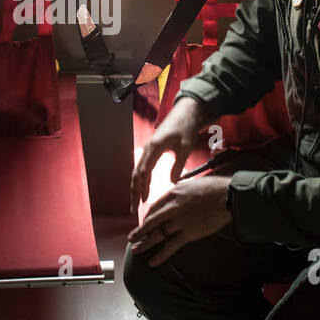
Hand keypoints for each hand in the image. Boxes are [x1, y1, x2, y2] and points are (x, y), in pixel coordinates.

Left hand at [128, 174, 231, 266]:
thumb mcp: (191, 184)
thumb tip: (176, 193)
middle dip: (139, 231)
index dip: (147, 218)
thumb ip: (180, 191)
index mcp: (172, 194)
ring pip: (156, 235)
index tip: (144, 223)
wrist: (227, 196)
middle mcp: (172, 208)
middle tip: (131, 238)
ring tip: (135, 250)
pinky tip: (152, 262)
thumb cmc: (213, 188)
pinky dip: (160, 256)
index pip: (154, 208)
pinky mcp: (188, 233)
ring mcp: (179, 221)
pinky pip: (170, 247)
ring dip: (144, 243)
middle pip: (150, 222)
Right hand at [130, 97, 204, 217]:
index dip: (142, 188)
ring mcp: (148, 148)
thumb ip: (179, 165)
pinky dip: (141, 179)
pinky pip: (143, 166)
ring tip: (135, 202)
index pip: (144, 172)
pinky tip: (142, 188)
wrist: (185, 112)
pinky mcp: (152, 149)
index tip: (142, 202)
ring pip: (138, 170)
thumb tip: (172, 183)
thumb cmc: (186, 127)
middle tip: (133, 208)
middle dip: (134, 191)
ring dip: (136, 186)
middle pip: (137, 173)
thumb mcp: (186, 147)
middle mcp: (148, 148)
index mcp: (154, 148)